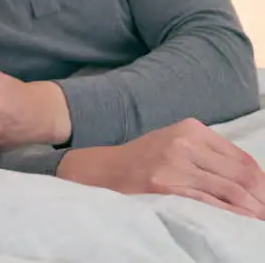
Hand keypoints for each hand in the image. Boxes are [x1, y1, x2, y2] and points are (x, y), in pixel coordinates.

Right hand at [58, 119, 264, 219]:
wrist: (102, 170)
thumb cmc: (142, 160)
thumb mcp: (175, 144)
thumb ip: (208, 154)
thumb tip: (251, 179)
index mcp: (190, 129)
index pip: (241, 157)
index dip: (262, 180)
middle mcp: (184, 143)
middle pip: (240, 173)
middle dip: (261, 196)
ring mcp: (175, 165)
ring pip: (230, 189)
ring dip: (252, 208)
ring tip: (260, 219)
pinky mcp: (166, 186)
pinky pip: (210, 203)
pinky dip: (232, 214)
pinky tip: (242, 221)